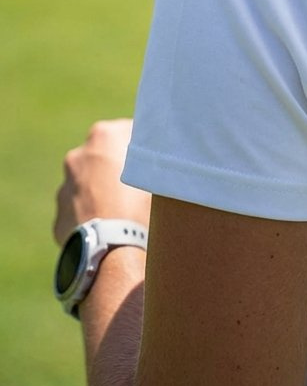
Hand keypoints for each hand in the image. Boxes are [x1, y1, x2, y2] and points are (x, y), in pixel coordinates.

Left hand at [54, 118, 150, 246]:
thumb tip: (167, 158)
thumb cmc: (143, 207)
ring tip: (127, 216)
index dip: (145, 148)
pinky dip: (94, 220)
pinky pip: (81, 214)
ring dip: (104, 195)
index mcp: (104, 136)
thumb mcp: (161, 173)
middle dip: (120, 170)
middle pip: (105, 158)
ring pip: (89, 187)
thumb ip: (157, 159)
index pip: (129, 132)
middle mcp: (78, 156)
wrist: (114, 253)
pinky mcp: (59, 220)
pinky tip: (112, 233)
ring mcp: (64, 189)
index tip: (157, 164)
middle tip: (142, 190)